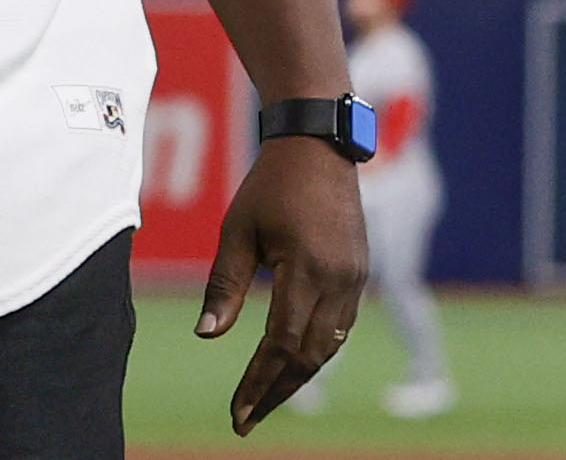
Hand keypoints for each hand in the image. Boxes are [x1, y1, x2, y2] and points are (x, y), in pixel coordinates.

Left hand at [198, 135, 368, 433]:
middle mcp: (339, 281)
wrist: (318, 146)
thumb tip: (207, 336)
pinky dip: (316, 350)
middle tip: (246, 419)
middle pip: (309, 356)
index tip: (238, 413)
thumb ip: (225, 286)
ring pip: (329, 345)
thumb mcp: (238, 231)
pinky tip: (292, 362)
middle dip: (277, 391)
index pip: (281, 344)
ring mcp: (355, 279)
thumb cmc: (269, 185)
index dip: (259, 383)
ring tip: (265, 399)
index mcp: (306, 270)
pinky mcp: (359, 274)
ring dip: (298, 375)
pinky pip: (339, 325)